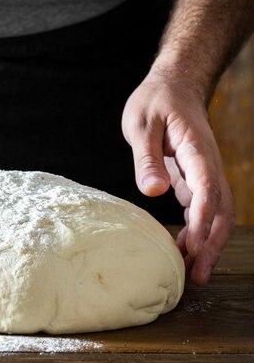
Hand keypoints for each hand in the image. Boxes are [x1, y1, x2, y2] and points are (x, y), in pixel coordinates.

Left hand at [122, 67, 234, 285]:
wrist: (174, 85)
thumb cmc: (155, 102)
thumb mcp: (141, 125)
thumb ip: (146, 158)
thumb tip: (153, 191)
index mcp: (196, 150)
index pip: (206, 190)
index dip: (201, 222)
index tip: (192, 249)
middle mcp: (207, 164)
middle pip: (220, 210)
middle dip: (212, 245)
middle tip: (198, 277)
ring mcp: (204, 172)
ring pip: (215, 213)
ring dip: (206, 243)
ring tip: (192, 274)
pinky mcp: (195, 177)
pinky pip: (203, 208)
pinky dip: (196, 231)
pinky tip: (182, 250)